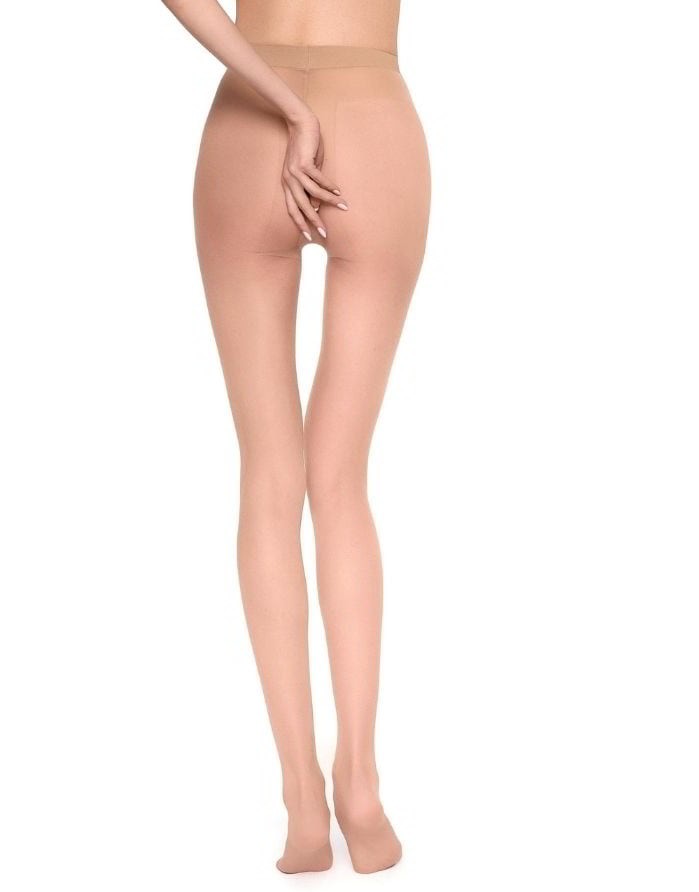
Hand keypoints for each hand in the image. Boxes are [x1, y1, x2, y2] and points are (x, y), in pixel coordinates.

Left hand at [282, 113, 347, 240]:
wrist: (300, 123)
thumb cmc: (305, 147)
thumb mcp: (308, 169)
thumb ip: (311, 186)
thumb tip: (317, 204)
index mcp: (287, 183)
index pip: (292, 209)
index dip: (300, 223)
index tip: (309, 236)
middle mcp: (289, 180)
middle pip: (301, 206)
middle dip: (313, 221)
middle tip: (324, 233)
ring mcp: (295, 171)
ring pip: (312, 193)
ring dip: (328, 201)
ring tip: (342, 206)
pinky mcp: (303, 162)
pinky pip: (318, 179)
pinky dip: (329, 186)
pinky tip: (339, 191)